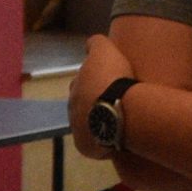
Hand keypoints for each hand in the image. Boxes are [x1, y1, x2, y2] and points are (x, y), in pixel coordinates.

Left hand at [67, 33, 137, 160]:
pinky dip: (103, 143)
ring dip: (99, 124)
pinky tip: (117, 140)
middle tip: (115, 104)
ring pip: (88, 126)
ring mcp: (77, 130)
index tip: (109, 85)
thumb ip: (96, 44)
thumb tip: (90, 42)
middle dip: (95, 105)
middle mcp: (71, 109)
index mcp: (75, 87)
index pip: (82, 85)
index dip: (96, 84)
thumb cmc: (113, 79)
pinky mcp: (86, 147)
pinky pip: (94, 146)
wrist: (119, 110)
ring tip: (119, 124)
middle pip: (83, 107)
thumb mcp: (105, 51)